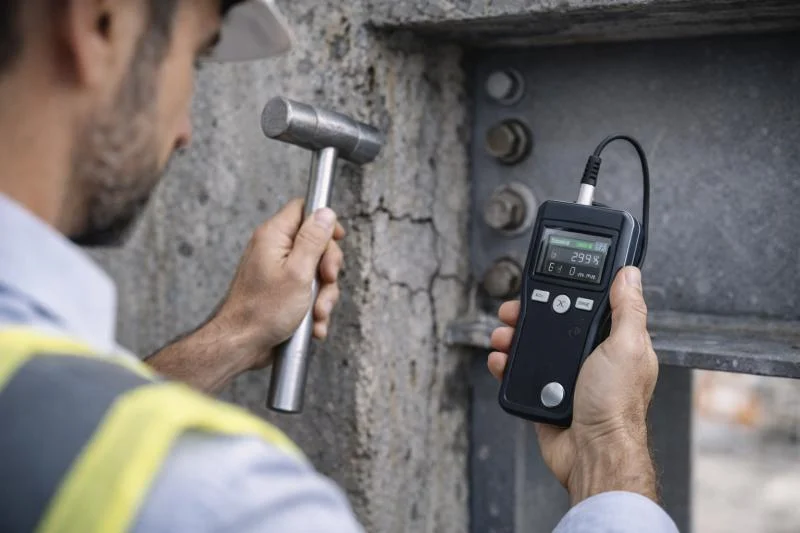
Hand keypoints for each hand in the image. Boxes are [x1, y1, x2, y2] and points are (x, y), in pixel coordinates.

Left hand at [213, 198, 345, 369]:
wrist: (241, 344)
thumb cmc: (263, 312)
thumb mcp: (298, 272)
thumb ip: (313, 239)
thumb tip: (325, 213)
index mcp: (273, 236)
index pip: (303, 210)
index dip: (325, 222)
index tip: (337, 239)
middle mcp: (273, 250)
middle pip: (316, 243)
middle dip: (328, 267)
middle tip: (326, 281)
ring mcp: (277, 271)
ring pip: (315, 272)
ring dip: (323, 294)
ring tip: (317, 313)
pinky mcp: (281, 291)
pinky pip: (307, 291)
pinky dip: (313, 307)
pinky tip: (312, 324)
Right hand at [487, 267, 659, 504]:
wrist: (592, 453)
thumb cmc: (616, 407)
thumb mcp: (626, 348)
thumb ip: (628, 310)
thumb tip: (630, 275)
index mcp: (613, 343)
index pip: (584, 307)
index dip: (562, 295)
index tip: (543, 288)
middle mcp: (589, 358)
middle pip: (552, 323)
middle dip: (527, 315)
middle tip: (512, 313)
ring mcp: (565, 377)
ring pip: (531, 346)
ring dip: (511, 338)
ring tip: (502, 337)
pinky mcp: (544, 395)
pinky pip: (519, 373)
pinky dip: (505, 365)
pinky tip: (500, 360)